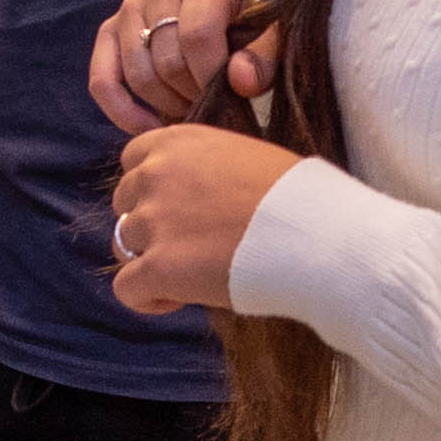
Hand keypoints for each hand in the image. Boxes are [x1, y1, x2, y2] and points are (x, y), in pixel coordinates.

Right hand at [89, 0, 266, 134]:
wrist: (226, 25)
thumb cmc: (249, 36)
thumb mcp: (270, 43)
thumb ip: (263, 60)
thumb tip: (240, 80)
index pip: (197, 35)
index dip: (210, 76)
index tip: (227, 96)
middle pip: (166, 61)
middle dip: (190, 95)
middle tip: (209, 105)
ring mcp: (130, 8)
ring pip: (137, 75)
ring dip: (165, 105)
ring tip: (189, 108)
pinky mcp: (108, 33)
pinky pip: (102, 81)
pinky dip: (123, 112)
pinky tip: (149, 128)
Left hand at [109, 122, 300, 316]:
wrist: (316, 235)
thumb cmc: (298, 197)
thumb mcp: (245, 157)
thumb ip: (208, 169)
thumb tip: (200, 195)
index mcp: (178, 141)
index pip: (133, 161)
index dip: (152, 189)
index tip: (182, 209)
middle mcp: (155, 174)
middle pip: (125, 203)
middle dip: (151, 224)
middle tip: (192, 245)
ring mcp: (152, 221)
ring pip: (124, 245)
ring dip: (152, 260)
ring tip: (193, 275)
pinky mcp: (157, 267)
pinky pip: (126, 288)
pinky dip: (147, 299)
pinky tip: (180, 298)